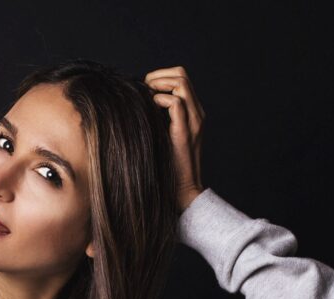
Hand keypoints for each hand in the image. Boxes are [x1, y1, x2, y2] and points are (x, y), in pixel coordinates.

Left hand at [144, 66, 204, 212]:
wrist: (183, 190)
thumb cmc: (167, 166)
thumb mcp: (162, 136)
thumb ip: (157, 119)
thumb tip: (137, 104)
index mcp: (192, 113)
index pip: (181, 78)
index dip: (161, 77)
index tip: (144, 90)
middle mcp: (196, 113)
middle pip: (182, 74)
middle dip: (158, 75)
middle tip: (143, 90)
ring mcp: (193, 121)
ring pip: (181, 82)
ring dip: (159, 84)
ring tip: (147, 98)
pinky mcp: (185, 131)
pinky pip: (176, 103)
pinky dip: (159, 100)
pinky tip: (150, 111)